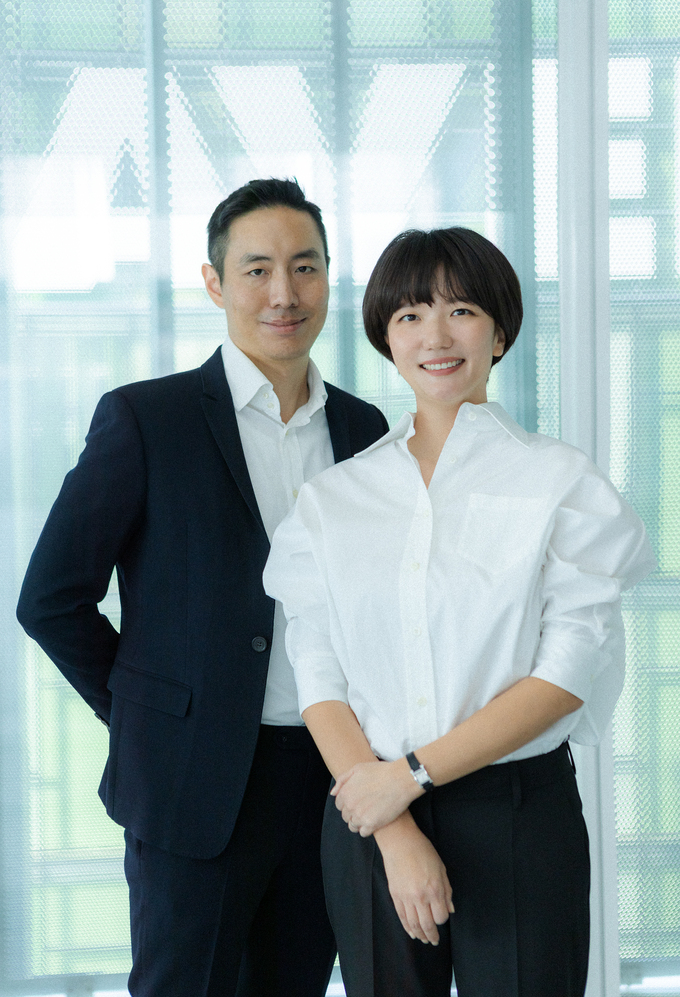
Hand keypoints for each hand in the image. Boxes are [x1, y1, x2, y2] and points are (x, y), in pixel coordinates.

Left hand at [332, 759, 420, 835]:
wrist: (400, 780)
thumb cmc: (380, 772)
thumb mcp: (358, 768)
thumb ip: (342, 780)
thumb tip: (333, 793)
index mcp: (345, 792)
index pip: (339, 805)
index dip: (348, 803)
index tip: (358, 801)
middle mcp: (350, 805)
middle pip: (345, 816)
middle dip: (353, 813)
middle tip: (365, 807)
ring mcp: (360, 816)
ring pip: (352, 826)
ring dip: (359, 822)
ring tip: (369, 815)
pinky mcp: (371, 824)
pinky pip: (363, 833)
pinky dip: (367, 829)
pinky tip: (374, 821)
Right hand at [376, 817, 453, 944]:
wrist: (399, 841)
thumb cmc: (422, 851)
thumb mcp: (441, 868)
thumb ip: (447, 890)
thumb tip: (450, 909)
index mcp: (435, 889)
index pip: (441, 916)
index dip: (443, 919)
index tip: (442, 917)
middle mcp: (421, 897)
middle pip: (427, 925)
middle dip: (432, 936)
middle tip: (434, 941)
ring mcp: (406, 898)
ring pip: (414, 924)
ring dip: (420, 935)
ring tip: (424, 939)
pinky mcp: (395, 896)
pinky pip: (402, 917)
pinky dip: (407, 927)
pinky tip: (411, 932)